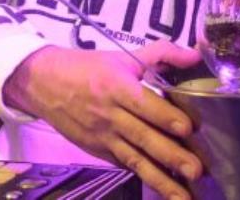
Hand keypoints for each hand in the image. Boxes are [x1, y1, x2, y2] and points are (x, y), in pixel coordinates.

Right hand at [2, 40, 202, 198]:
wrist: (43, 84)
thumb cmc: (87, 68)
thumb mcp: (123, 56)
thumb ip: (162, 54)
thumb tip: (196, 54)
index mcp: (116, 87)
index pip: (144, 104)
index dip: (166, 116)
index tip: (189, 128)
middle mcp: (110, 115)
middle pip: (143, 137)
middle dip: (170, 155)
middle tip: (195, 170)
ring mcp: (103, 137)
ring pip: (135, 159)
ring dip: (161, 179)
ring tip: (183, 196)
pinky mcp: (98, 151)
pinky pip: (124, 164)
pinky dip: (143, 176)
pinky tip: (163, 190)